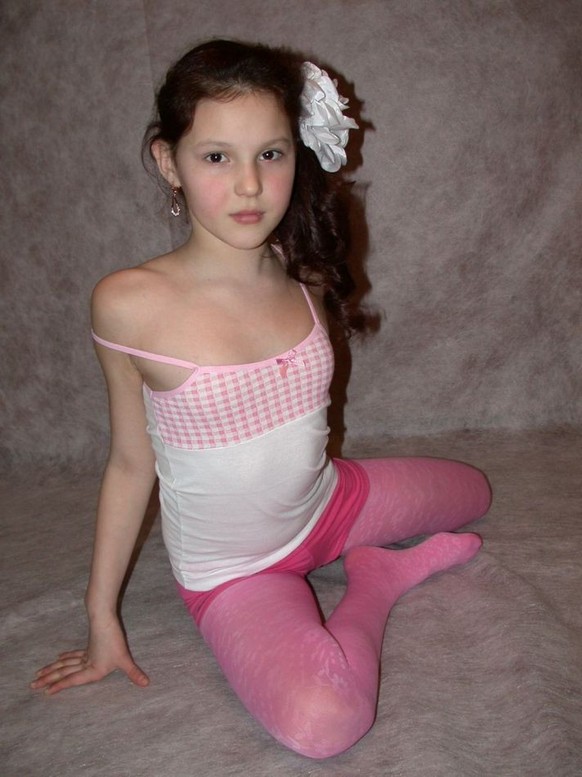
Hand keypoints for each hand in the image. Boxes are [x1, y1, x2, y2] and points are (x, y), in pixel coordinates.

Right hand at [30, 616, 149, 695]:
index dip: (60, 686)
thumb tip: (146, 683)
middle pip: (63, 672)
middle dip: (48, 679)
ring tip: (38, 674)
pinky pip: (73, 654)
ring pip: (65, 663)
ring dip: (52, 669)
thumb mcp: (125, 659)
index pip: (72, 680)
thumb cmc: (114, 640)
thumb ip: (134, 673)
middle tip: (32, 685)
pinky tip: (59, 656)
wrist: (104, 618)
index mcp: (91, 670)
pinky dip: (65, 657)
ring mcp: (85, 653)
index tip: (45, 692)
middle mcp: (85, 663)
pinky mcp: (88, 645)